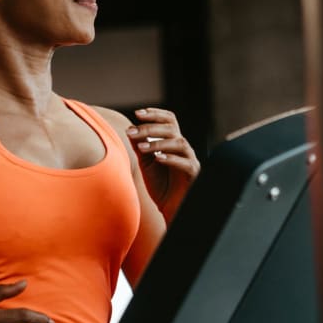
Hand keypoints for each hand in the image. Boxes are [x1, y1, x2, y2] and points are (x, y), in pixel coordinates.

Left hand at [126, 107, 199, 221]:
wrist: (171, 209)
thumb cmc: (161, 186)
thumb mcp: (146, 164)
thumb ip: (140, 147)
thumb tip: (129, 129)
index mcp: (172, 143)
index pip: (169, 120)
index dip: (155, 114)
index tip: (138, 113)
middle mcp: (183, 148)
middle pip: (172, 127)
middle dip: (152, 126)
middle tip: (133, 131)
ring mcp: (190, 160)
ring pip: (179, 142)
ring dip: (158, 143)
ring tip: (141, 148)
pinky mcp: (193, 174)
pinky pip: (185, 163)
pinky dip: (171, 159)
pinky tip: (157, 159)